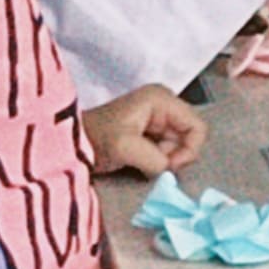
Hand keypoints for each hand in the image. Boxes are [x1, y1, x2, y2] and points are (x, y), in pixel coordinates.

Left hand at [82, 84, 204, 178]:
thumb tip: (167, 170)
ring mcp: (157, 118)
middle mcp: (164, 104)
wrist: (71, 144)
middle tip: (153, 165)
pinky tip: (141, 162)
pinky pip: (167, 151)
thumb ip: (154, 159)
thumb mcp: (125, 147)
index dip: (188, 150)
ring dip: (165, 160)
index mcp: (162, 99)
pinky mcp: (150, 132)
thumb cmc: (95, 138)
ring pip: (179, 147)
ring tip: (141, 162)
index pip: (197, 127)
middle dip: (175, 155)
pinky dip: (158, 161)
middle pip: (189, 137)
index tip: (168, 165)